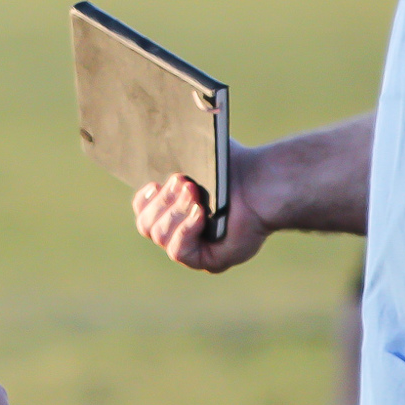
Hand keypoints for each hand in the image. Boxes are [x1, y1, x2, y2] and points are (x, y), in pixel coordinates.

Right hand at [132, 143, 271, 272]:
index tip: (155, 183)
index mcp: (175, 208)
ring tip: (196, 195)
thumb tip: (149, 143)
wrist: (261, 182)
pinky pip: (178, 250)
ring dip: (175, 211)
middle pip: (146, 225)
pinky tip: (201, 214)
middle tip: (185, 184)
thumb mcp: (194, 154)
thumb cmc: (232, 166)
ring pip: (160, 235)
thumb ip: (170, 153)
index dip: (144, 199)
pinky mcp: (208, 261)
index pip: (143, 211)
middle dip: (162, 201)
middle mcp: (182, 231)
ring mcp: (195, 249)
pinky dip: (186, 229)